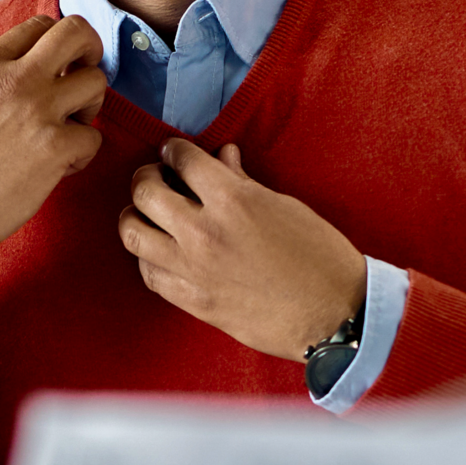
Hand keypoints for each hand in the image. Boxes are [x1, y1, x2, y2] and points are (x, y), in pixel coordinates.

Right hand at [0, 15, 107, 304]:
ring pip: (96, 82)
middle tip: (84, 77)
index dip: (58, 44)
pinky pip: (94, 136)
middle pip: (77, 32)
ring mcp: (38, 111)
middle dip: (91, 51)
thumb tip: (35, 59)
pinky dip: (82, 153)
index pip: (41, 25)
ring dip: (89, 107)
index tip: (60, 66)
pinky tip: (58, 166)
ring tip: (67, 130)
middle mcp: (14, 79)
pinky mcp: (57, 146)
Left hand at [117, 139, 365, 358]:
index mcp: (232, 200)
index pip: (182, 159)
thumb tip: (221, 156)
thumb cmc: (319, 256)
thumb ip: (242, 181)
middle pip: (144, 192)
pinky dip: (147, 256)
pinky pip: (148, 273)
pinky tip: (159, 249)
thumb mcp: (284, 206)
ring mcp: (192, 269)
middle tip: (157, 177)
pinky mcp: (191, 301)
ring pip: (133, 233)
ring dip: (136, 215)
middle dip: (146, 176)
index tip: (174, 152)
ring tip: (148, 213)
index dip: (174, 149)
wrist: (333, 315)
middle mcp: (203, 232)